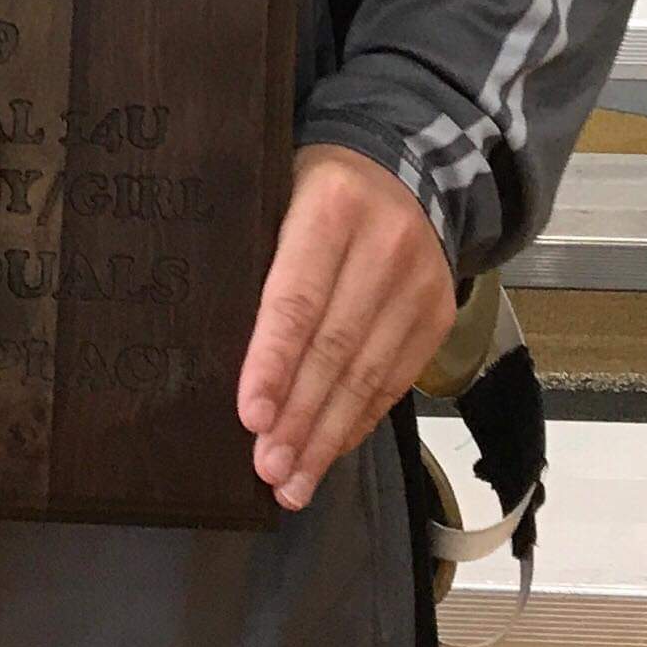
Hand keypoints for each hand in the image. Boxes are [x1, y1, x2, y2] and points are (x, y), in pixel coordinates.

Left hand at [237, 144, 455, 511]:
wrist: (405, 164)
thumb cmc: (316, 189)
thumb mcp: (277, 192)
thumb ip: (254, 254)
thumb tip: (208, 346)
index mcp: (332, 206)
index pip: (297, 298)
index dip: (273, 362)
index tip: (251, 417)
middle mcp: (385, 245)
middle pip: (335, 347)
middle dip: (299, 417)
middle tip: (267, 468)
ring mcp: (419, 283)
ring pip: (368, 374)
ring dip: (327, 436)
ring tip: (292, 482)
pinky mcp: (437, 315)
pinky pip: (394, 381)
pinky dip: (358, 422)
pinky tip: (329, 453)